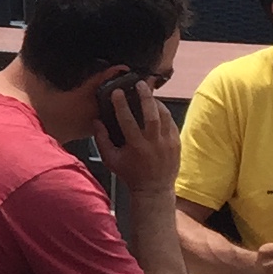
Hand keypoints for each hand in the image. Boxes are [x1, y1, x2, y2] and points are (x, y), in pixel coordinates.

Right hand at [90, 76, 179, 191]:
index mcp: (136, 147)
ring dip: (156, 102)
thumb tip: (96, 121)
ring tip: (148, 94)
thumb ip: (101, 140)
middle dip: (145, 96)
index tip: (117, 92)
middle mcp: (153, 143)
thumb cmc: (130, 175)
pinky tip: (157, 108)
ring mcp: (167, 143)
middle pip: (151, 114)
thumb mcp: (111, 160)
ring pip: (164, 116)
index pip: (127, 120)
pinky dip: (164, 113)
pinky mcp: (176, 144)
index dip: (121, 104)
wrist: (154, 189)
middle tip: (140, 84)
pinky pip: (171, 123)